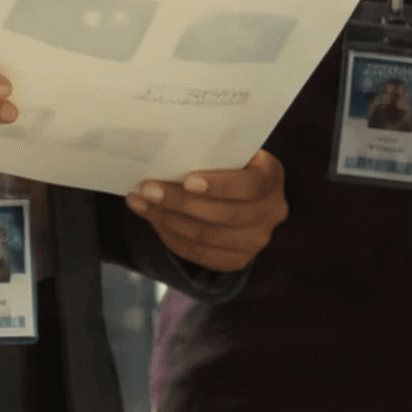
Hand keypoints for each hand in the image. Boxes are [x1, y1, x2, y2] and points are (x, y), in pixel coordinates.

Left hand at [131, 152, 287, 272]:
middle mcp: (271, 212)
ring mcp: (255, 241)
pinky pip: (199, 253)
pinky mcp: (237, 260)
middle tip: (147, 189)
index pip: (249, 185)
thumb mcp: (230, 152)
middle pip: (223, 215)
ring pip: (206, 237)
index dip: (219, 185)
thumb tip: (166, 155)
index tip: (187, 180)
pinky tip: (154, 218)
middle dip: (180, 202)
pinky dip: (171, 236)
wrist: (243, 194)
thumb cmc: (230, 164)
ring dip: (167, 219)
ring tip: (140, 202)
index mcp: (271, 177)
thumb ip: (210, 154)